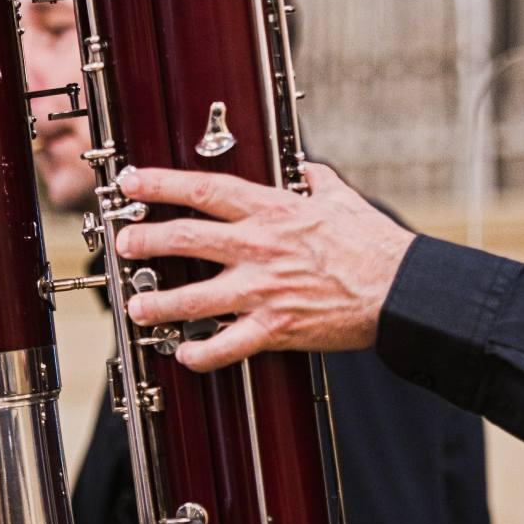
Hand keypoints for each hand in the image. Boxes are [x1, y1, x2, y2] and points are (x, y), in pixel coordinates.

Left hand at [113, 162, 415, 372]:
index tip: (132, 182)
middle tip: (123, 243)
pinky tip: (184, 354)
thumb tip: (306, 168)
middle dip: (146, 240)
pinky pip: (226, 346)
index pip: (204, 190)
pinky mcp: (275, 329)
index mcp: (272, 211)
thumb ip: (316, 180)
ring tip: (136, 306)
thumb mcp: (341, 198)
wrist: (399, 290)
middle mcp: (259, 248)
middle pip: (186, 239)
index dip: (161, 184)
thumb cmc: (374, 244)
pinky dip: (201, 354)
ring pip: (194, 298)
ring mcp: (263, 290)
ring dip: (158, 303)